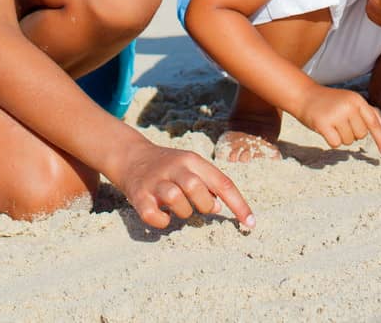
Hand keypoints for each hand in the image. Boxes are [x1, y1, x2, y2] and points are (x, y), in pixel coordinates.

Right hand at [113, 139, 254, 231]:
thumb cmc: (169, 167)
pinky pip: (153, 215)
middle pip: (197, 188)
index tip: (250, 225)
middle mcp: (174, 167)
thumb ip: (208, 185)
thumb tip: (219, 208)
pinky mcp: (138, 195)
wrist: (130, 156)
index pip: (222, 183)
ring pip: (176, 200)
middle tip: (197, 206)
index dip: (239, 205)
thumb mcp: (190, 168)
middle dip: (204, 205)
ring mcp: (155, 181)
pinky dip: (161, 222)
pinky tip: (163, 217)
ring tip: (178, 209)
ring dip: (183, 212)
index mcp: (192, 160)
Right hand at [296, 85, 380, 154]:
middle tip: (340, 122)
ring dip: (341, 137)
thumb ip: (368, 112)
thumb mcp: (349, 101)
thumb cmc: (328, 101)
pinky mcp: (323, 124)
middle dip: (352, 133)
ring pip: (349, 141)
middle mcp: (348, 106)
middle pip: (361, 135)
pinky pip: (336, 144)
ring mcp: (336, 115)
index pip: (373, 122)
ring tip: (332, 123)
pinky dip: (331, 141)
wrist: (303, 95)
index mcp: (356, 100)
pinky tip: (325, 130)